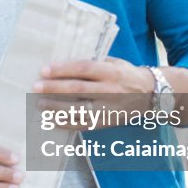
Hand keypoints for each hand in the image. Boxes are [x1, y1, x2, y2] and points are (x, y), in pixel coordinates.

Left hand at [32, 57, 154, 129]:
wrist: (151, 96)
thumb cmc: (126, 75)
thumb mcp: (114, 63)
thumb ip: (93, 62)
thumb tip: (63, 62)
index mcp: (112, 72)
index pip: (84, 69)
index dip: (63, 69)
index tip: (44, 69)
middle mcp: (111, 91)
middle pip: (78, 90)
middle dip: (55, 88)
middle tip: (36, 87)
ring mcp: (108, 110)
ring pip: (78, 110)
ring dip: (56, 108)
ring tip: (39, 104)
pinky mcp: (106, 123)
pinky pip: (83, 125)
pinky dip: (65, 124)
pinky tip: (51, 120)